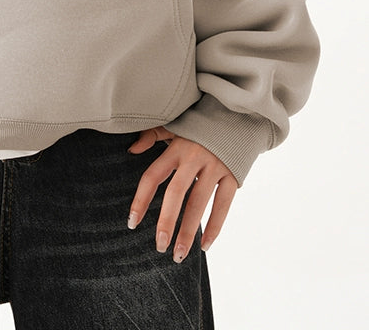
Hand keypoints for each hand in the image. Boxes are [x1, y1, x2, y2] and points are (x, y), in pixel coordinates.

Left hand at [125, 126, 237, 258]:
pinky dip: (215, 227)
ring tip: (180, 254)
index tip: (132, 223)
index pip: (153, 176)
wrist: (237, 114)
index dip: (141, 200)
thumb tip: (131, 149)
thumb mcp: (175, 126)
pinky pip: (223, 205)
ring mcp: (214, 166)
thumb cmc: (200, 124)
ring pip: (199, 203)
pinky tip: (206, 246)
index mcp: (176, 147)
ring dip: (189, 231)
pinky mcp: (232, 174)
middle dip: (167, 221)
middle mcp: (193, 157)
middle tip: (159, 246)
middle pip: (176, 193)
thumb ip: (152, 136)